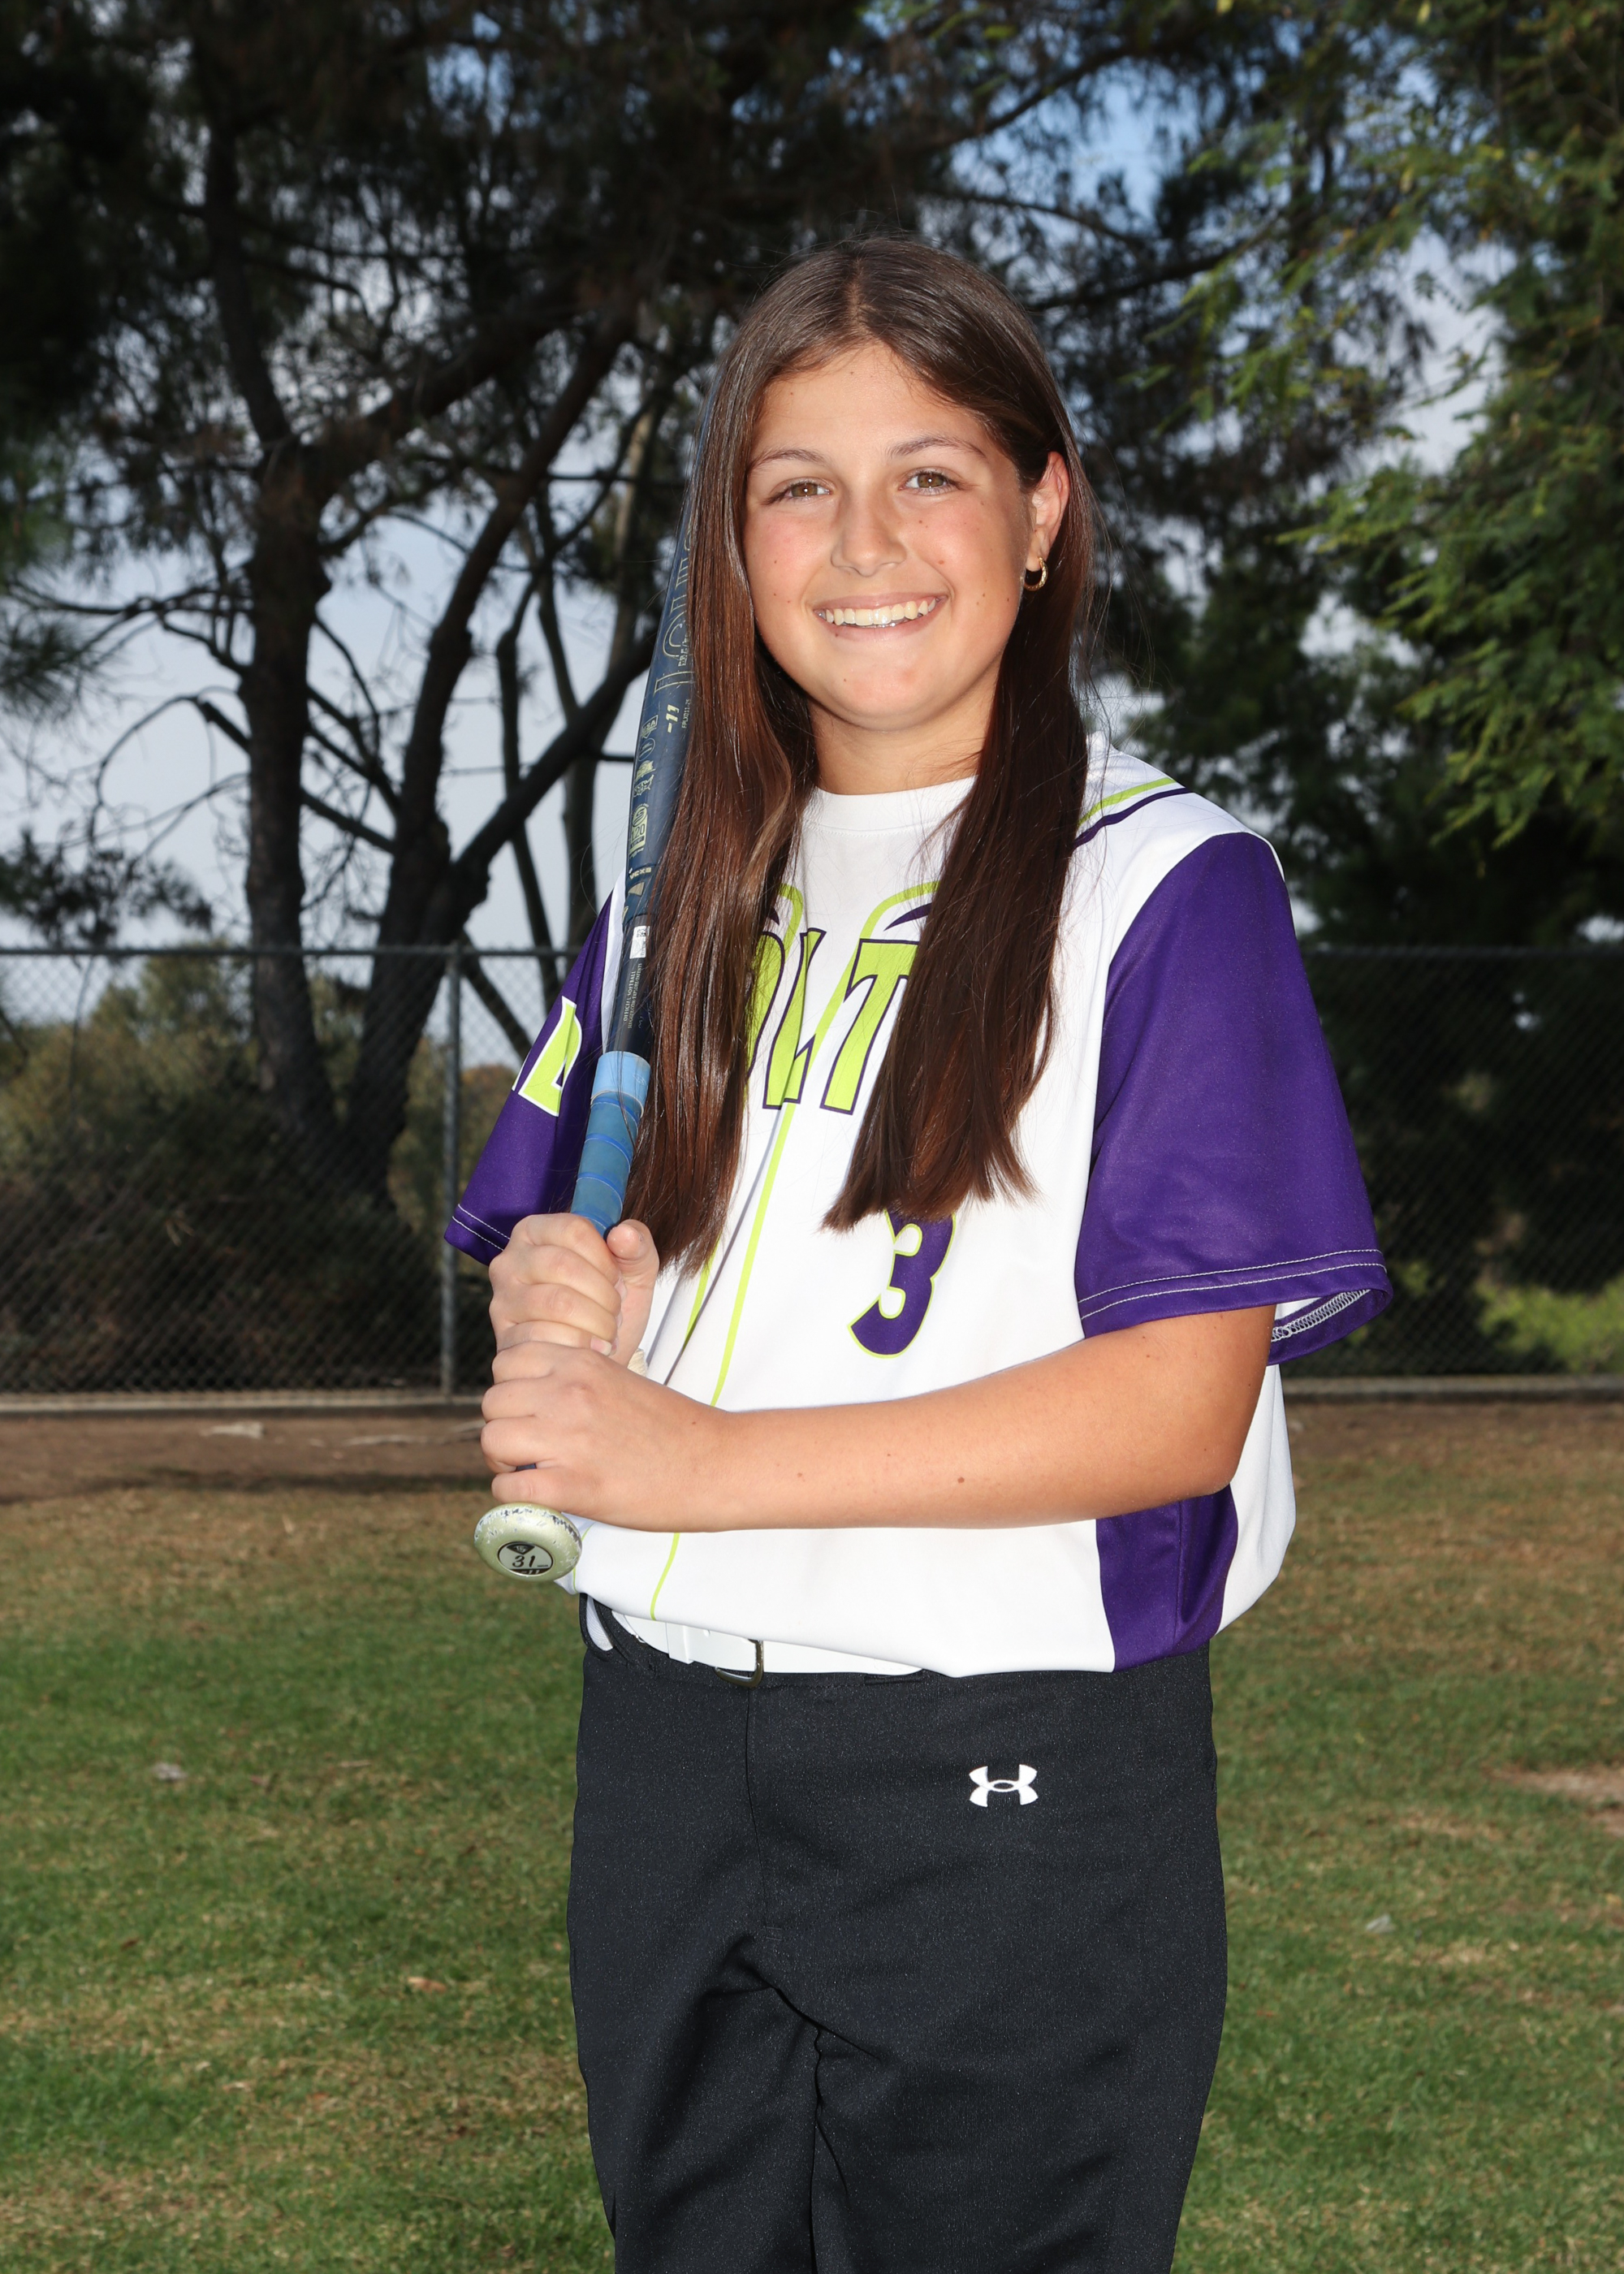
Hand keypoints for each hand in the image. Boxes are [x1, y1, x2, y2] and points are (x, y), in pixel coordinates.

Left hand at [480, 1339, 724, 1526]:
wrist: (715, 1464)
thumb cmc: (673, 1428)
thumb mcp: (619, 1380)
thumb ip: (577, 1381)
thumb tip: (537, 1400)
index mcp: (581, 1362)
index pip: (507, 1361)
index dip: (511, 1389)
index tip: (529, 1410)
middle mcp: (568, 1393)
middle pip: (492, 1402)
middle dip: (503, 1426)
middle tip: (526, 1448)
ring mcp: (568, 1438)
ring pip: (492, 1440)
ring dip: (503, 1460)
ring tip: (530, 1471)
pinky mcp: (573, 1485)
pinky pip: (508, 1486)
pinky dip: (513, 1496)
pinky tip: (538, 1497)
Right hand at [488, 1214, 660, 1363]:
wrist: (595, 1360)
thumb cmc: (608, 1308)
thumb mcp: (634, 1272)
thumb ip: (637, 1247)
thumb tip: (623, 1234)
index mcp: (537, 1232)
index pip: (573, 1229)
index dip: (605, 1258)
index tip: (619, 1280)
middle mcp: (511, 1260)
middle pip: (562, 1264)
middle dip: (603, 1293)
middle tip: (616, 1311)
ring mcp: (503, 1298)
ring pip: (556, 1301)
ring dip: (595, 1320)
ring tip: (608, 1330)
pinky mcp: (504, 1336)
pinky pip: (543, 1336)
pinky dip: (579, 1344)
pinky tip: (593, 1348)